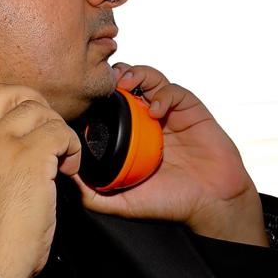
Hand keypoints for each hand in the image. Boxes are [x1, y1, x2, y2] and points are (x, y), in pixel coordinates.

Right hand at [0, 71, 82, 277]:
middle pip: (4, 91)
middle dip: (30, 102)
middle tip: (42, 124)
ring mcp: (0, 144)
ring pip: (37, 110)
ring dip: (55, 129)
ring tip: (59, 154)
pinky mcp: (31, 156)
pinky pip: (60, 132)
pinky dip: (72, 147)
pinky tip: (67, 167)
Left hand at [79, 63, 267, 246]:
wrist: (211, 203)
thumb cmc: (171, 203)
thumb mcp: (123, 203)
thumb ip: (94, 195)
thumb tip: (66, 179)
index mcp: (131, 137)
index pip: (109, 107)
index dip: (97, 97)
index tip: (86, 98)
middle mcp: (147, 121)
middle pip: (127, 84)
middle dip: (114, 77)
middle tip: (106, 83)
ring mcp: (169, 113)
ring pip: (148, 78)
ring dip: (136, 75)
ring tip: (127, 84)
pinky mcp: (190, 109)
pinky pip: (174, 90)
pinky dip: (163, 93)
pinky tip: (157, 110)